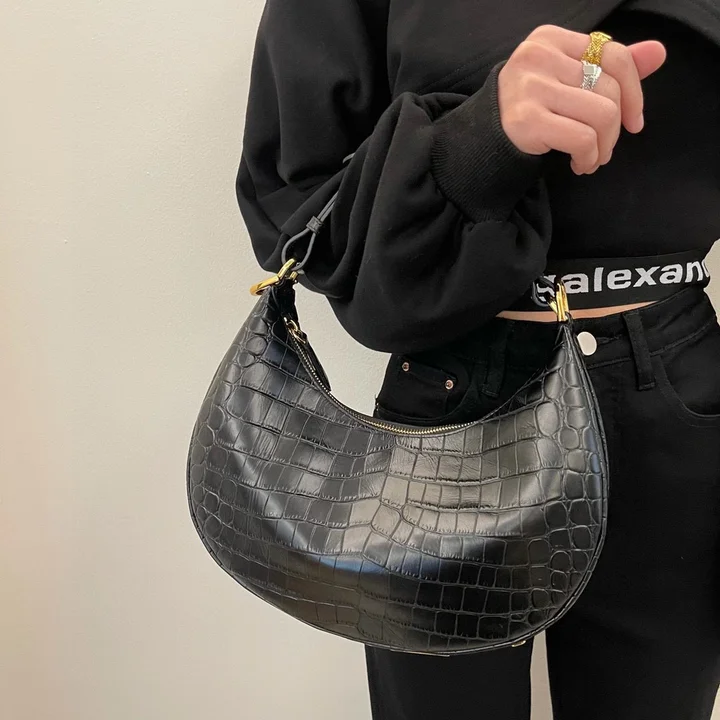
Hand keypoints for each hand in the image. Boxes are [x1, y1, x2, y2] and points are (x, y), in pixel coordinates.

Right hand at [497, 25, 666, 173]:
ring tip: (592, 158)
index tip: (634, 121)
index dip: (634, 92)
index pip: (614, 56)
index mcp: (551, 39)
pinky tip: (579, 164)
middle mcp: (539, 57)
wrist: (484, 138)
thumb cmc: (531, 107)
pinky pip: (582, 139)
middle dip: (615, 128)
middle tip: (604, 148)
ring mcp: (531, 88)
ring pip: (602, 116)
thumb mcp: (568, 79)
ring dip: (603, 147)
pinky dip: (588, 158)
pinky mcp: (527, 120)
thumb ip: (609, 67)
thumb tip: (658, 52)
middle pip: (609, 90)